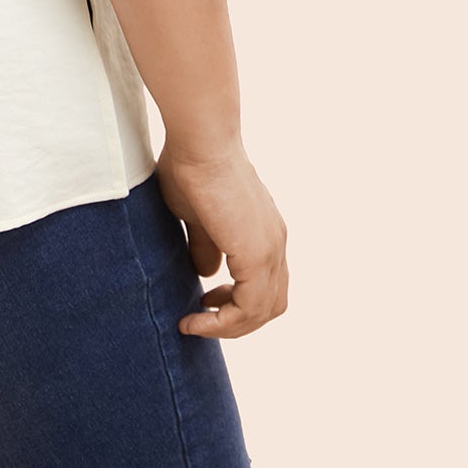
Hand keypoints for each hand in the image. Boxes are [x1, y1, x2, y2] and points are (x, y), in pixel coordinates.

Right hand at [155, 134, 287, 338]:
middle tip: (203, 316)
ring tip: (195, 325)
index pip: (266, 283)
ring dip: (229, 326)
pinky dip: (224, 322)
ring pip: (263, 311)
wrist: (200, 141)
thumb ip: (206, 245)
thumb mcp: (196, 214)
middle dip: (237, 320)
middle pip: (271, 304)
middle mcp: (276, 243)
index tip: (205, 301)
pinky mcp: (257, 254)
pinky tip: (195, 319)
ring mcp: (271, 249)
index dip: (237, 301)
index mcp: (265, 231)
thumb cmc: (191, 165)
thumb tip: (207, 273)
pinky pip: (249, 308)